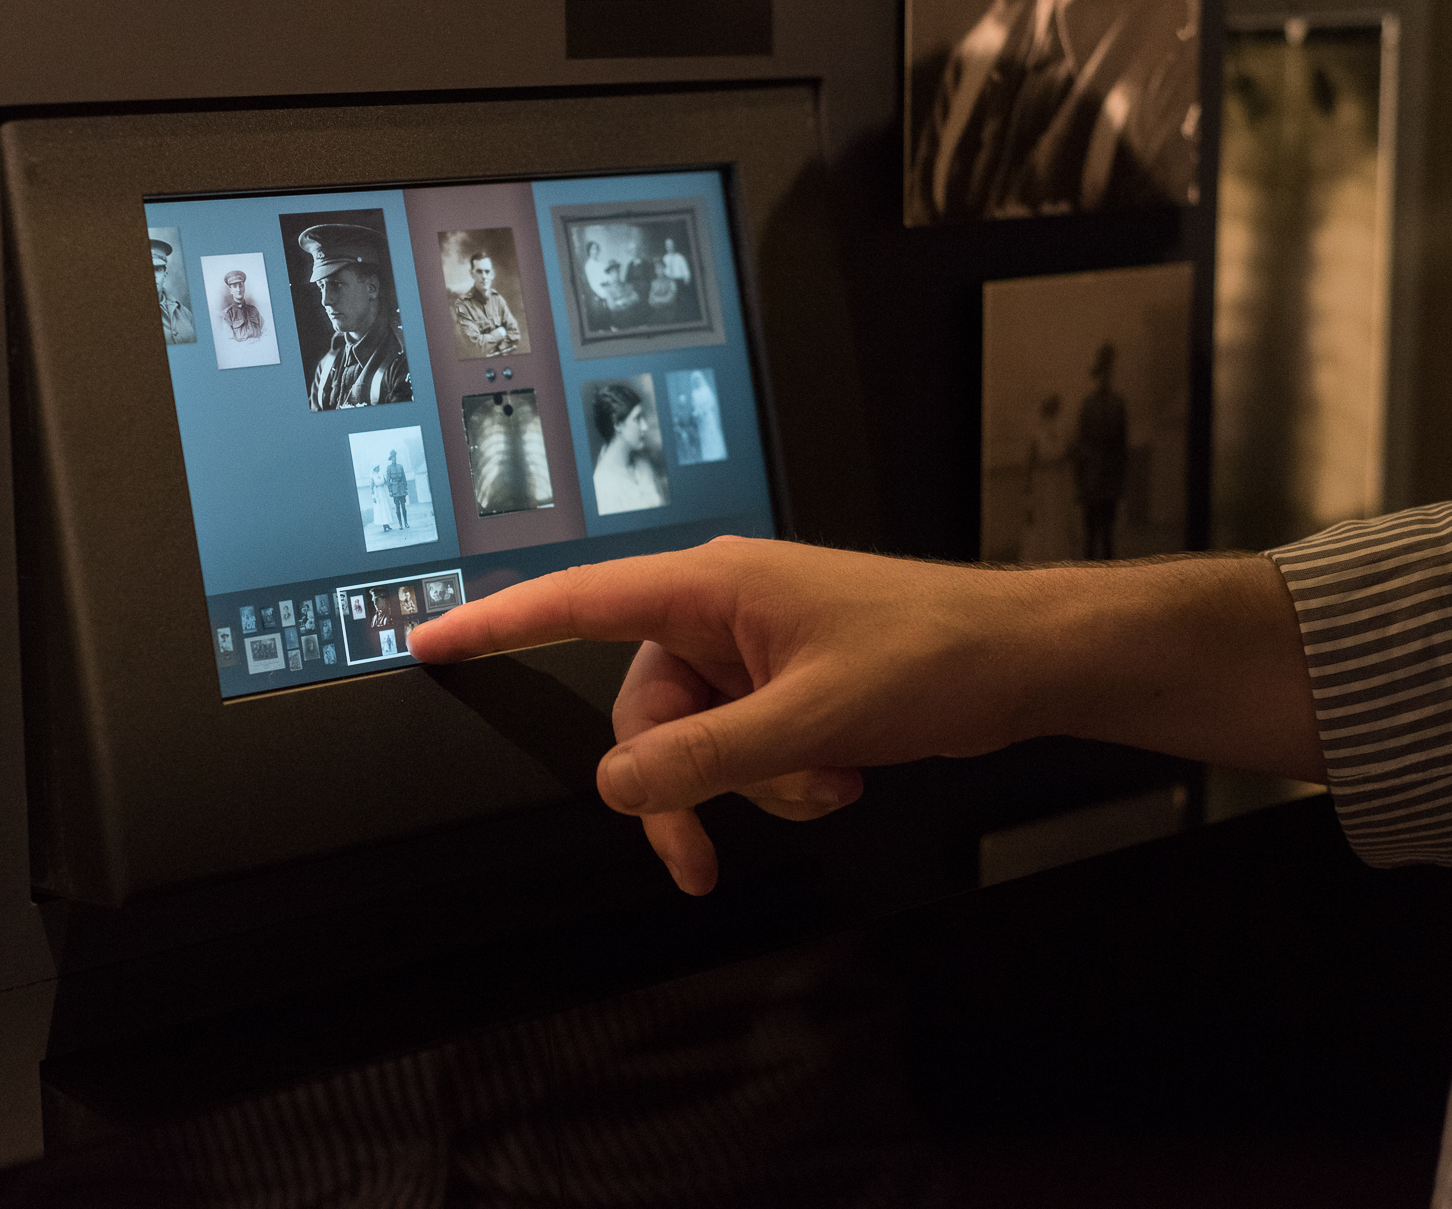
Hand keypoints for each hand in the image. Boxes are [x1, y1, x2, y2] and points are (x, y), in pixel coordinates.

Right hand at [408, 537, 1321, 895]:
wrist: (1026, 662)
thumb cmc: (934, 657)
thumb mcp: (815, 719)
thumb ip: (708, 756)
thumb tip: (614, 786)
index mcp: (712, 589)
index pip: (577, 602)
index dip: (495, 621)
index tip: (425, 639)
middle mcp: (720, 612)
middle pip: (640, 712)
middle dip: (680, 786)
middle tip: (701, 861)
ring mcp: (753, 651)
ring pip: (695, 742)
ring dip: (752, 786)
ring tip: (828, 787)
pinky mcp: (785, 685)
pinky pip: (743, 747)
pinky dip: (782, 778)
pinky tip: (843, 778)